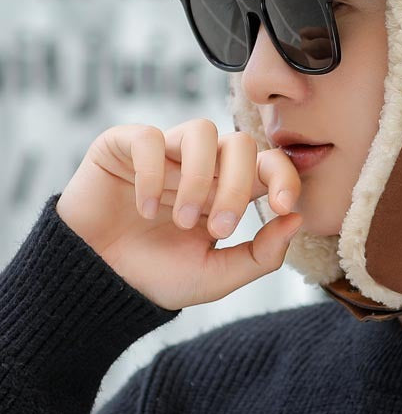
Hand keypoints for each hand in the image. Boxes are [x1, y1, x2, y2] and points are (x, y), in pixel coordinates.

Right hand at [55, 119, 302, 310]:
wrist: (93, 283)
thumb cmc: (155, 276)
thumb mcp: (215, 276)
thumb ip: (260, 255)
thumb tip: (296, 220)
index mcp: (228, 188)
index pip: (270, 161)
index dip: (285, 176)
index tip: (284, 207)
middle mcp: (201, 164)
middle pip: (240, 143)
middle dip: (238, 187)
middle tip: (220, 229)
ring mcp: (165, 152)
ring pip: (202, 130)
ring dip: (200, 177)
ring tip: (185, 219)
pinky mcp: (124, 146)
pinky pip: (148, 137)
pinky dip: (152, 173)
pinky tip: (144, 209)